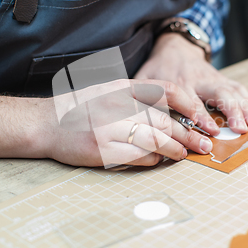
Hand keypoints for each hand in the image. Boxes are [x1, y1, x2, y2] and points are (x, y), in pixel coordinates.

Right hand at [0, 79, 214, 167]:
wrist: (44, 122)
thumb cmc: (79, 106)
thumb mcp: (108, 89)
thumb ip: (136, 94)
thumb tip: (171, 110)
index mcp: (123, 87)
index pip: (168, 91)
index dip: (191, 106)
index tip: (204, 119)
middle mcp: (119, 105)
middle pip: (165, 120)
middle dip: (189, 134)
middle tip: (204, 144)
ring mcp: (110, 128)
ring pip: (156, 139)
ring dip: (174, 149)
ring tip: (184, 154)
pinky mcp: (102, 150)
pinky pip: (138, 156)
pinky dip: (153, 160)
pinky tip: (157, 160)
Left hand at [135, 33, 247, 134]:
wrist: (175, 46)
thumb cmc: (158, 67)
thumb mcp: (144, 77)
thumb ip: (140, 94)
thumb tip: (128, 115)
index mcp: (179, 82)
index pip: (192, 101)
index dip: (202, 116)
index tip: (211, 130)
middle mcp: (199, 80)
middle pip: (219, 94)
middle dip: (231, 111)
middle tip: (240, 128)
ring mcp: (213, 79)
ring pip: (232, 91)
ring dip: (244, 108)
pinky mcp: (222, 78)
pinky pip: (238, 88)